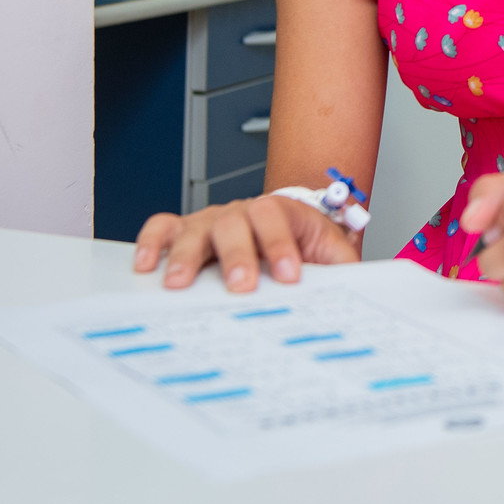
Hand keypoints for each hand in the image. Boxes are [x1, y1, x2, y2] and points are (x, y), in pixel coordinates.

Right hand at [134, 196, 360, 291]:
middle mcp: (244, 213)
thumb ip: (342, 267)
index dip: (281, 245)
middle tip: (239, 286)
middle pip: (235, 222)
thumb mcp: (332, 253)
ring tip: (180, 284)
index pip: (278, 218)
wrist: (288, 228)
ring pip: (197, 227)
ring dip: (188, 254)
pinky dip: (152, 242)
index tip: (289, 276)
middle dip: (238, 255)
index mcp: (282, 213)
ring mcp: (213, 221)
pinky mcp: (187, 232)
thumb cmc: (306, 245)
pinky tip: (146, 265)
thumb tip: (357, 291)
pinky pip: (164, 228)